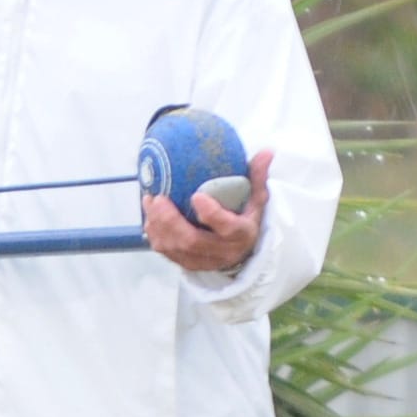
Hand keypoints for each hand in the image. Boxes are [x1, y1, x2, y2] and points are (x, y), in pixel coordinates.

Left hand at [143, 149, 271, 273]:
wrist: (239, 252)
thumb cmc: (245, 219)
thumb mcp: (256, 199)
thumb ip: (257, 177)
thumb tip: (267, 151)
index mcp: (241, 234)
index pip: (228, 228)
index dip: (211, 215)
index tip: (196, 196)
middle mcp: (221, 252)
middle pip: (192, 241)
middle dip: (171, 220)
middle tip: (159, 198)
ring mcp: (202, 261)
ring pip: (174, 248)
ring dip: (157, 225)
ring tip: (149, 201)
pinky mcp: (186, 264)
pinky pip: (165, 252)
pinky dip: (154, 233)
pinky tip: (149, 214)